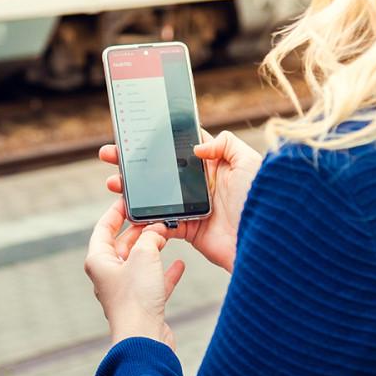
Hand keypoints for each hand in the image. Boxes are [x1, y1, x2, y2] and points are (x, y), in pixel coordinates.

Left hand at [85, 198, 184, 348]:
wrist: (145, 338)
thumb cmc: (137, 297)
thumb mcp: (144, 254)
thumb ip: (150, 236)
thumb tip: (156, 231)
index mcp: (98, 261)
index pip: (103, 228)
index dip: (115, 212)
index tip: (128, 200)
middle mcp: (108, 276)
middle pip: (122, 245)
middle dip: (140, 231)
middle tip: (157, 218)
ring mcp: (125, 291)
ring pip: (139, 262)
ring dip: (154, 249)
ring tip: (168, 235)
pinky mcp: (141, 304)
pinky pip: (153, 282)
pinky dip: (164, 272)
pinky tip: (179, 264)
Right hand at [99, 130, 261, 272]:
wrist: (266, 241)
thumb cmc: (262, 198)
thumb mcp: (249, 161)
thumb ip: (225, 145)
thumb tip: (197, 147)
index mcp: (215, 165)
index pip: (181, 147)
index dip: (157, 140)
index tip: (133, 134)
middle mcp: (202, 185)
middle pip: (161, 170)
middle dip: (134, 163)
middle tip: (110, 155)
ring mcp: (193, 208)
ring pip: (156, 196)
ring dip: (132, 190)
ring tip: (113, 183)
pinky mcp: (189, 231)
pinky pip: (161, 224)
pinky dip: (144, 220)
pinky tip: (127, 212)